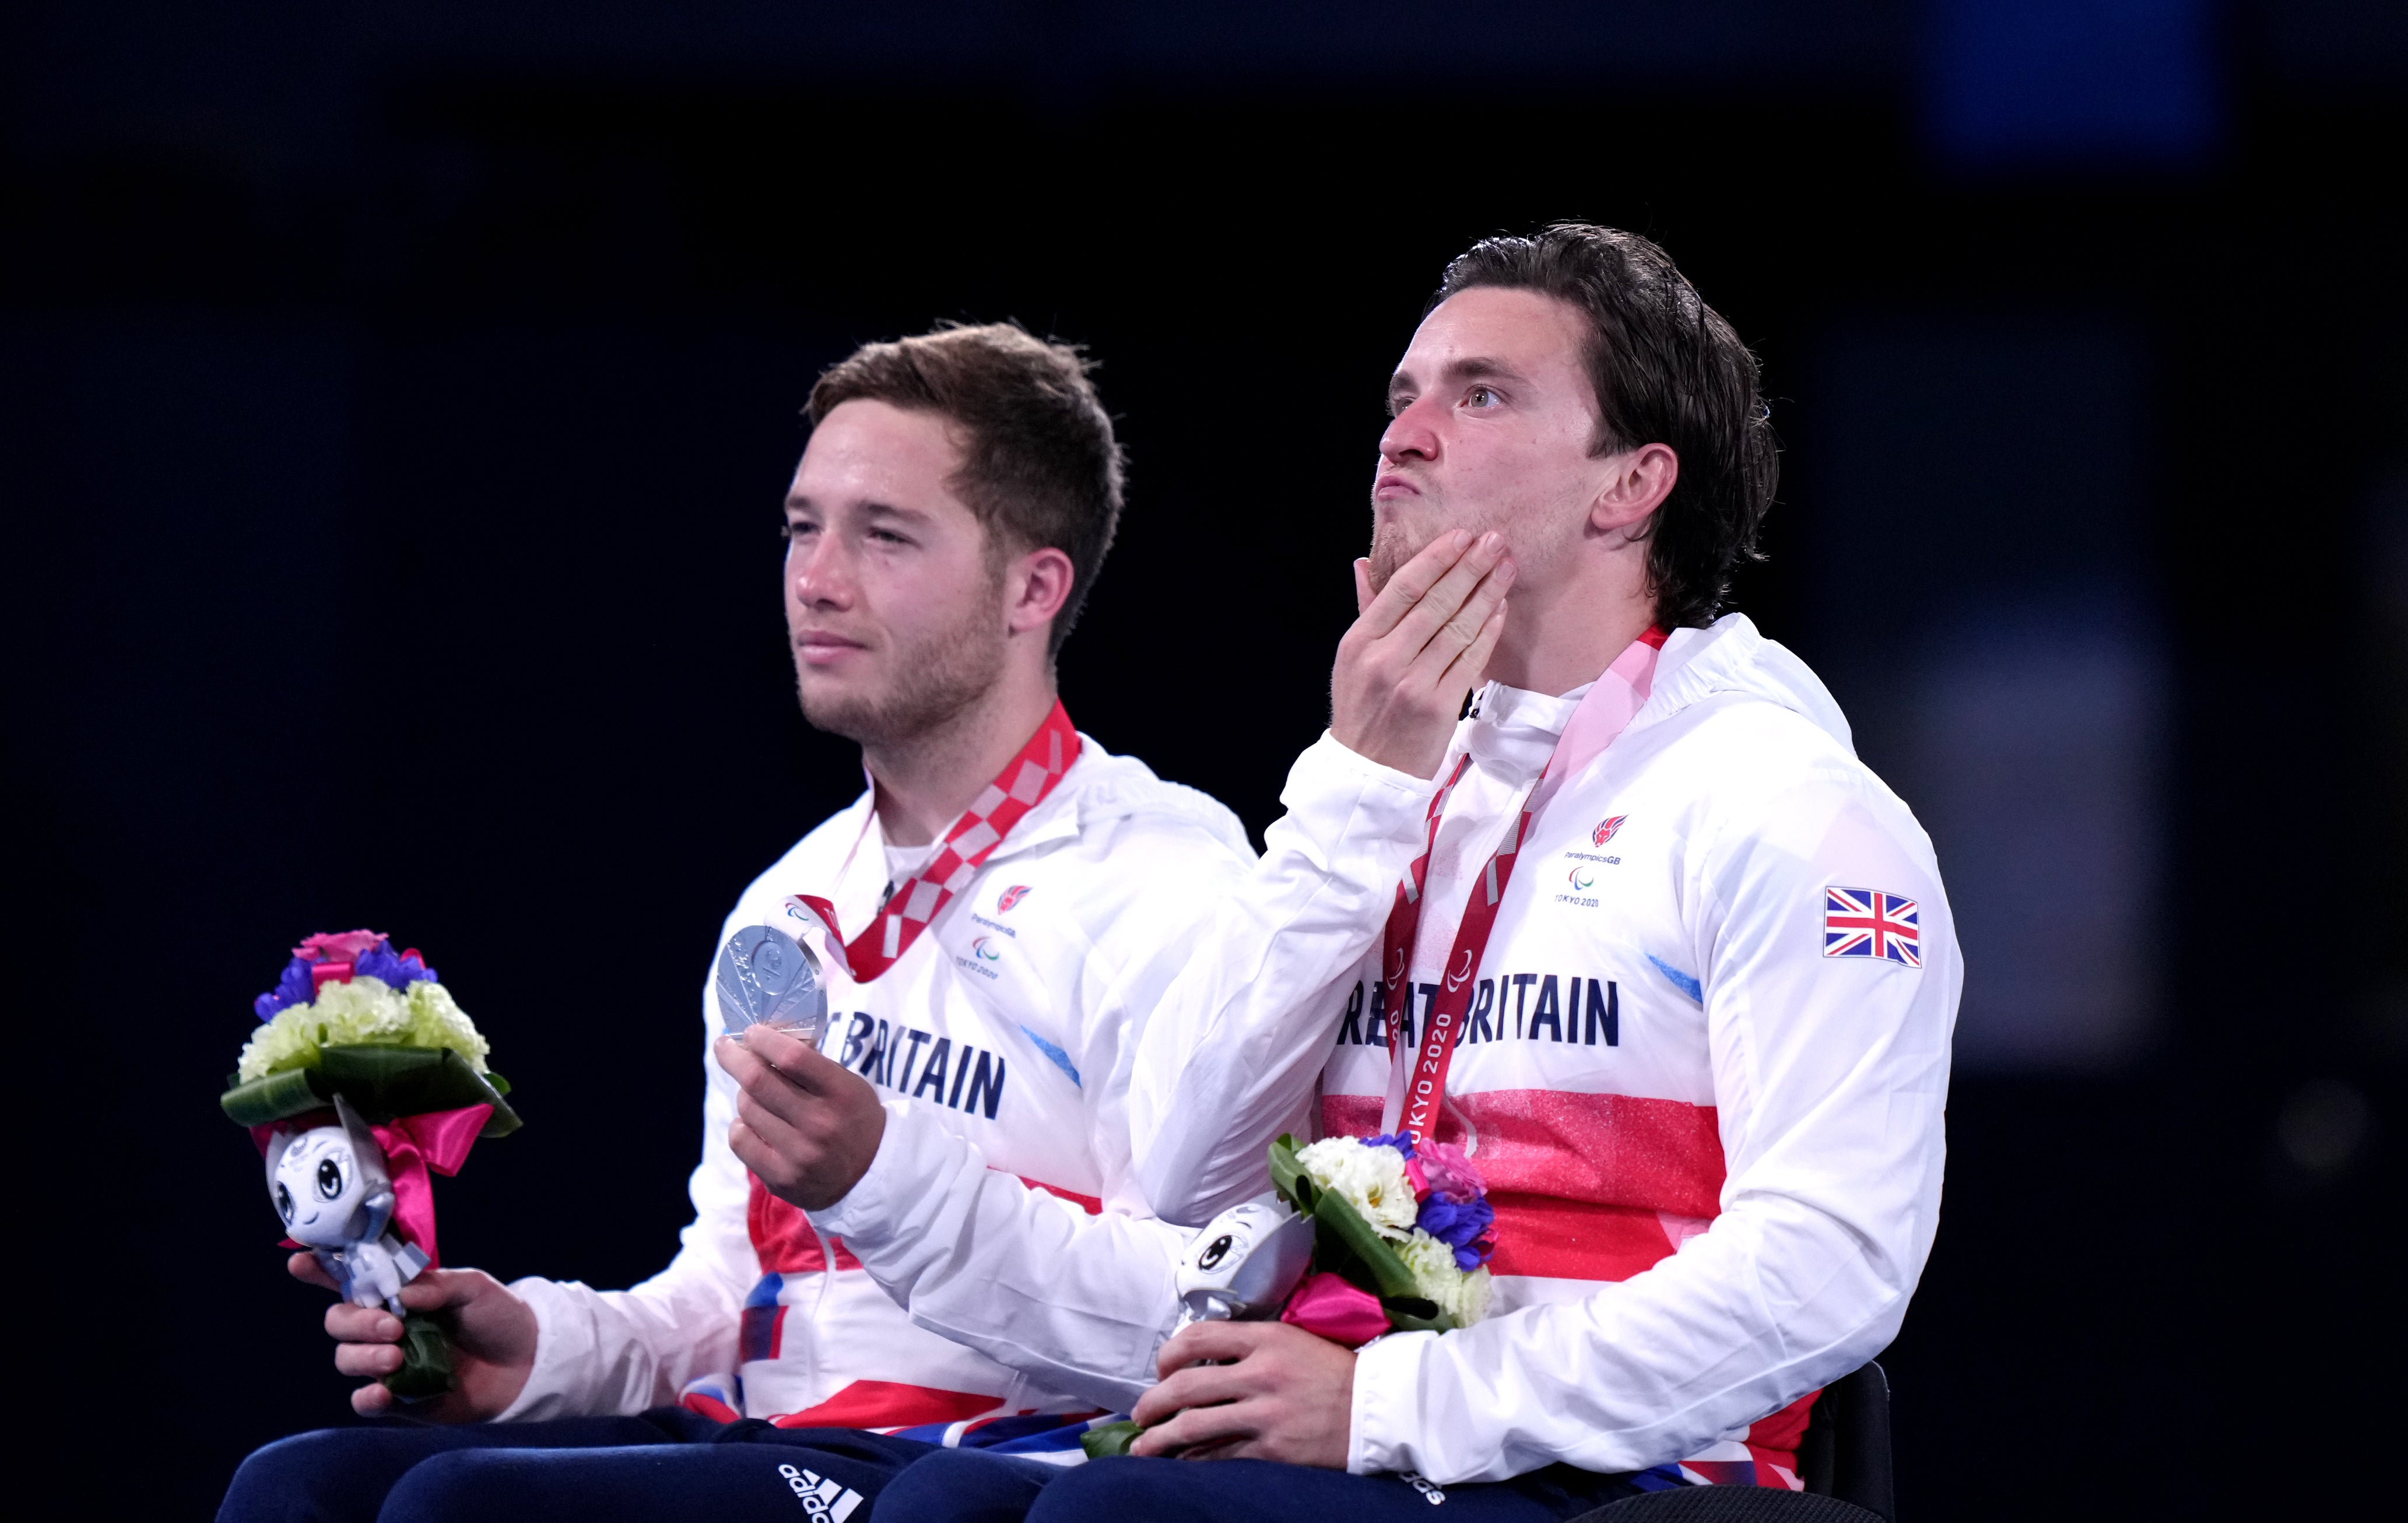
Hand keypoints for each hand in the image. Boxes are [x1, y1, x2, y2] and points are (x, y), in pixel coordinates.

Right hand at [291, 1257, 536, 1420]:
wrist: (528, 1361)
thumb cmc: (499, 1316)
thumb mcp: (474, 1287)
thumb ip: (436, 1283)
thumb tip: (400, 1291)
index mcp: (398, 1295)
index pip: (350, 1280)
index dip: (320, 1271)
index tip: (300, 1260)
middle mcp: (385, 1327)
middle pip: (339, 1322)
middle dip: (355, 1321)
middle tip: (391, 1326)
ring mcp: (389, 1363)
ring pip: (346, 1359)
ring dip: (362, 1356)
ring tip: (396, 1355)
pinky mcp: (399, 1399)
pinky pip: (364, 1402)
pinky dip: (367, 1397)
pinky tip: (383, 1391)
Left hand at [718, 1024, 887, 1211]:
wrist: (870, 1175)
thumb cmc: (852, 1118)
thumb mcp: (847, 1083)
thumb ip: (811, 1063)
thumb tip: (764, 1038)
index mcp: (841, 1093)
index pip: (792, 1057)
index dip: (763, 1039)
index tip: (751, 1031)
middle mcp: (820, 1124)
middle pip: (758, 1080)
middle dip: (733, 1057)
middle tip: (725, 1046)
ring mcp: (798, 1155)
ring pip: (746, 1108)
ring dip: (744, 1093)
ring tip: (754, 1093)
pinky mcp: (780, 1178)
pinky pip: (740, 1140)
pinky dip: (741, 1125)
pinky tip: (753, 1123)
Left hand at [1128, 1320, 1355, 1466]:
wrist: (1376, 1408)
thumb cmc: (1332, 1371)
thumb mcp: (1292, 1340)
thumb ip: (1250, 1345)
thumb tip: (1203, 1360)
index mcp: (1265, 1338)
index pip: (1198, 1337)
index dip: (1168, 1353)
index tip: (1161, 1367)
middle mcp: (1260, 1374)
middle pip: (1186, 1386)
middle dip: (1152, 1402)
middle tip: (1140, 1413)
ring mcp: (1264, 1415)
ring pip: (1193, 1426)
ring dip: (1160, 1438)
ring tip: (1142, 1447)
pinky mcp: (1272, 1450)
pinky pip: (1219, 1456)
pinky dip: (1194, 1461)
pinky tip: (1180, 1464)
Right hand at [1330, 530, 1514, 777]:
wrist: (1368, 770)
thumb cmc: (1362, 708)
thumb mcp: (1351, 658)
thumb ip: (1366, 610)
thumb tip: (1363, 563)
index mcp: (1358, 642)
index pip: (1401, 589)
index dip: (1434, 560)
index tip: (1460, 537)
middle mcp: (1384, 660)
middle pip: (1435, 604)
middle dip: (1469, 568)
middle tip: (1494, 542)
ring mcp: (1413, 684)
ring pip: (1458, 628)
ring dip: (1486, 594)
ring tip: (1506, 568)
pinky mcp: (1439, 706)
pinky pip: (1471, 659)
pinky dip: (1487, 631)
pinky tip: (1500, 609)